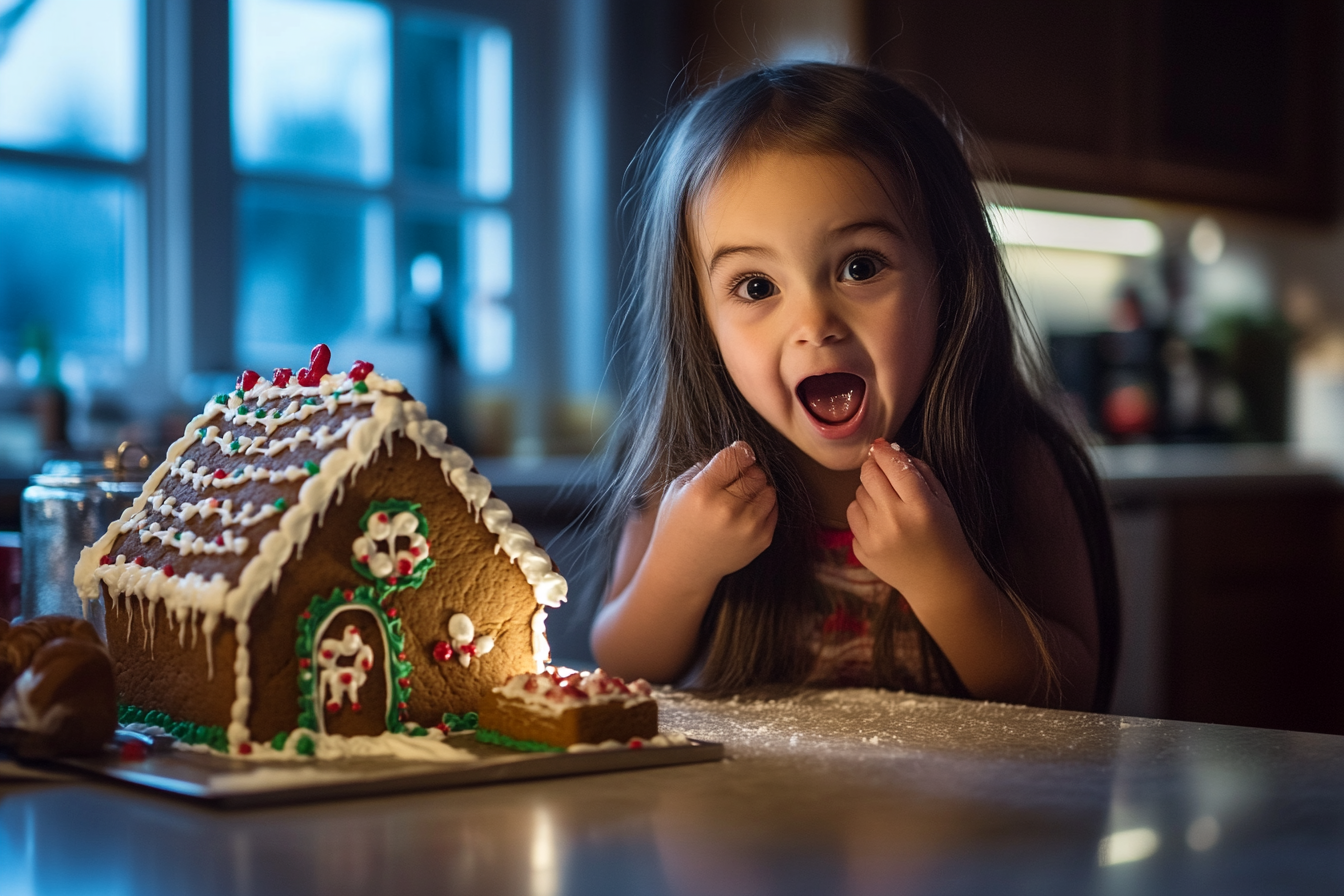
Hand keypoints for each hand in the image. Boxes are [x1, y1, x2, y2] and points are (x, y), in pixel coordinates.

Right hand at [647, 441, 777, 584]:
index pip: (737, 456)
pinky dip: (762, 506)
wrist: (684, 569)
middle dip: (747, 472)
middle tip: (734, 482)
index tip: (737, 454)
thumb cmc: (678, 524)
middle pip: (756, 472)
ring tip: (739, 499)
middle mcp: (727, 510)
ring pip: (769, 489)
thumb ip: (707, 466)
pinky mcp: (761, 540)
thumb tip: (738, 452)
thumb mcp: (678, 489)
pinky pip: (773, 509)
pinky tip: (743, 514)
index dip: (739, 451)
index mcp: (702, 492)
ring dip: (757, 489)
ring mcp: (747, 527)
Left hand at [847, 439, 982, 605]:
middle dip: (873, 466)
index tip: (881, 445)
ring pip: (857, 495)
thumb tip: (892, 450)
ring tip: (889, 505)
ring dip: (870, 493)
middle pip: (868, 475)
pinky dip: (864, 515)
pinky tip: (882, 524)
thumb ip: (920, 472)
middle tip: (882, 469)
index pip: (893, 465)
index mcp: (920, 507)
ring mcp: (875, 538)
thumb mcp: (943, 501)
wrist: (939, 584)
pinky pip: (853, 518)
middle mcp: (894, 521)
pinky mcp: (862, 551)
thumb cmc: (946, 538)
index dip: (884, 450)